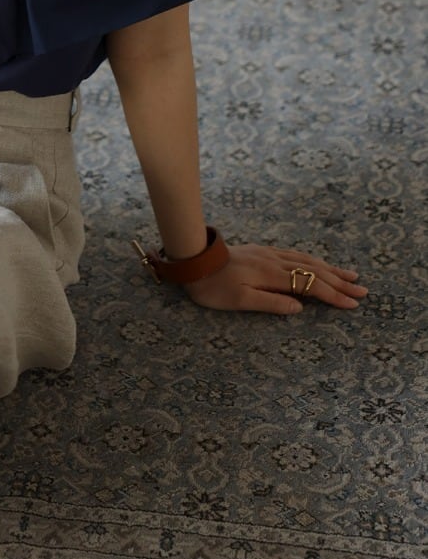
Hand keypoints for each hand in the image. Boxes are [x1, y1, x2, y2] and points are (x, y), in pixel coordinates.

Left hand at [183, 243, 367, 314]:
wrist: (194, 259)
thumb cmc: (212, 286)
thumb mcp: (239, 300)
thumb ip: (270, 303)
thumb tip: (299, 307)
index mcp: (273, 276)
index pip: (311, 286)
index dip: (334, 296)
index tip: (354, 304)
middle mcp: (276, 262)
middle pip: (315, 271)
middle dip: (341, 282)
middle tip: (363, 290)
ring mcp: (270, 254)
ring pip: (308, 261)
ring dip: (331, 268)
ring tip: (350, 274)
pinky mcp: (263, 251)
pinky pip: (297, 255)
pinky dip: (314, 260)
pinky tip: (318, 263)